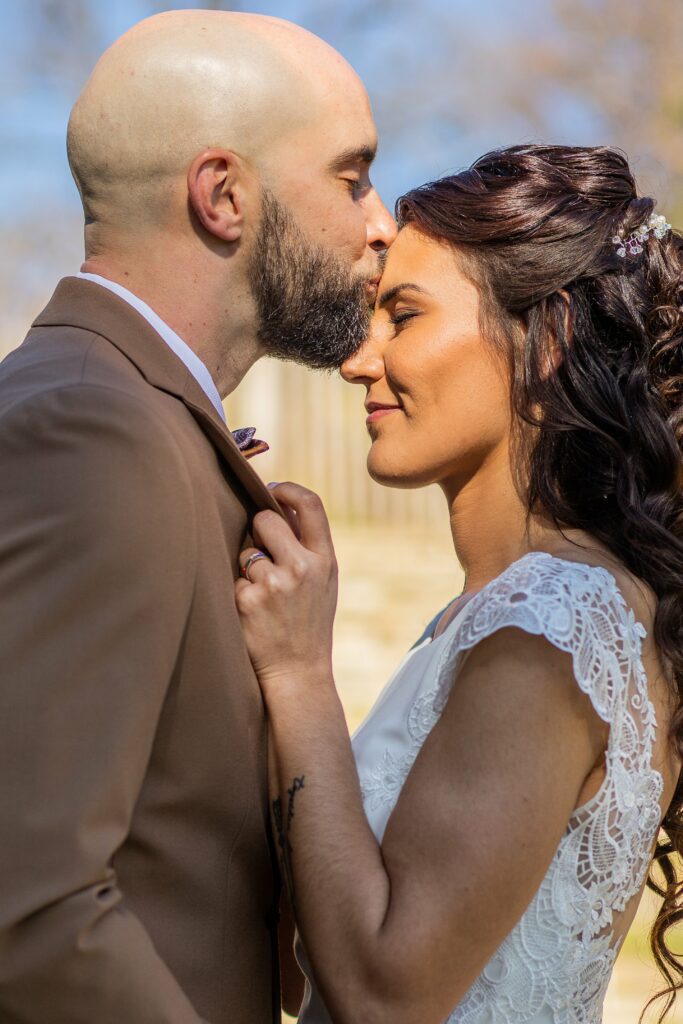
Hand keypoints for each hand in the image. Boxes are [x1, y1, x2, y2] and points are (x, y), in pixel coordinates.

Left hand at [235, 483, 337, 688]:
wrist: (299, 672)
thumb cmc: (308, 623)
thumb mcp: (323, 582)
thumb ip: (308, 545)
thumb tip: (281, 504)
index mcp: (325, 560)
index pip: (311, 505)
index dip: (288, 490)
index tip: (273, 490)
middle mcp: (302, 568)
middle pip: (266, 519)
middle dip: (258, 530)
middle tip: (263, 552)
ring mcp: (274, 584)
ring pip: (245, 552)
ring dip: (247, 568)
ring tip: (265, 596)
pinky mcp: (248, 601)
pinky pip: (233, 579)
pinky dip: (238, 592)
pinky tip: (253, 613)